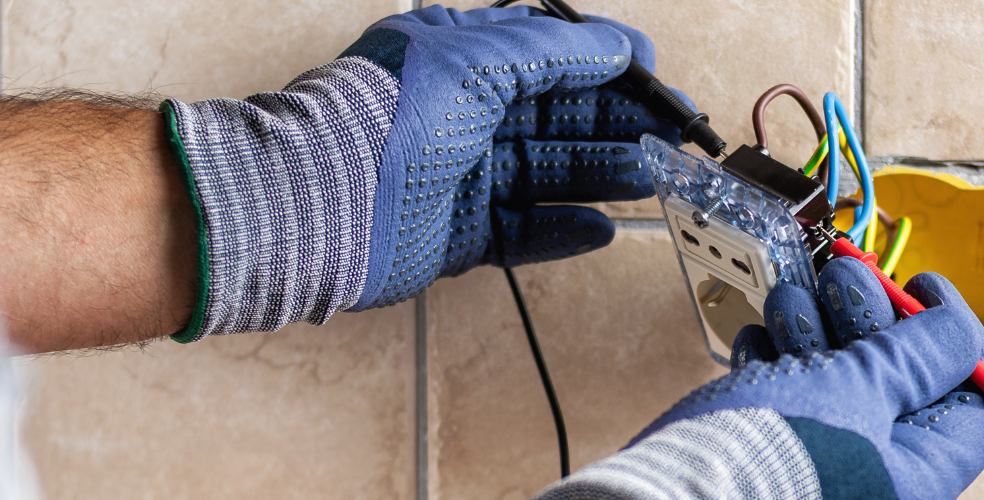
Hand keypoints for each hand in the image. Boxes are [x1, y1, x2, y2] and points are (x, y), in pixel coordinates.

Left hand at [339, 5, 690, 306]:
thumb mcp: (474, 60)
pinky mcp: (456, 234)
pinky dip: (562, 230)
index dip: (602, 62)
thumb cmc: (379, 120)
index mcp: (457, 59)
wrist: (316, 203)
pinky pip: (523, 231)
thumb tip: (614, 45)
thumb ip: (551, 50)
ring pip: (546, 172)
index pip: (545, 53)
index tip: (651, 73)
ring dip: (599, 173)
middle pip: (554, 116)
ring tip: (648, 177)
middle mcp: (458, 114)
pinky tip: (600, 227)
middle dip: (614, 123)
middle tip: (668, 133)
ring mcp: (458, 176)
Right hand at [581, 259, 983, 499]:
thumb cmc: (773, 461)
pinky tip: (760, 344)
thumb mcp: (861, 392)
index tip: (924, 288)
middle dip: (870, 318)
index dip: (956, 341)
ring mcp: (820, 457)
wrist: (669, 495)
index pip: (973, 406)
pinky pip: (789, 391)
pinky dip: (776, 356)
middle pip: (899, 380)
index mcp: (918, 475)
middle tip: (845, 281)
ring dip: (815, 324)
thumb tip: (957, 328)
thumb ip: (916, 357)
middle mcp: (874, 471)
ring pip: (836, 375)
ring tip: (793, 303)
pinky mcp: (770, 446)